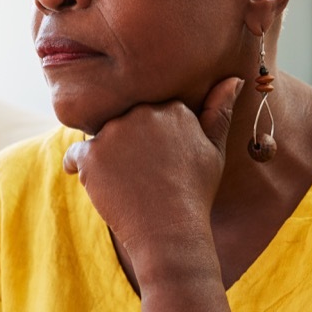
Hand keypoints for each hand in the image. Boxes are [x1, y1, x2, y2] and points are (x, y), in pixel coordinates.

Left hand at [62, 76, 243, 261]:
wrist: (170, 232)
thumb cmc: (195, 193)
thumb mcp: (214, 151)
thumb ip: (219, 111)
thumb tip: (234, 78)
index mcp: (172, 107)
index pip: (148, 113)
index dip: (150, 140)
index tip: (158, 163)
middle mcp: (142, 112)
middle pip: (122, 122)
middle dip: (126, 144)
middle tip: (141, 176)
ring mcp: (115, 133)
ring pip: (100, 138)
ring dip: (106, 157)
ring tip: (126, 184)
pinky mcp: (92, 155)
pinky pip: (76, 156)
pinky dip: (80, 168)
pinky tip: (100, 186)